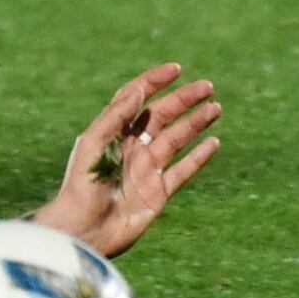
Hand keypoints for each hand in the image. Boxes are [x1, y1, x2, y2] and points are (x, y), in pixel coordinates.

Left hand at [31, 64, 221, 259]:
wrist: (84, 228)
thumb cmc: (82, 184)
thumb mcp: (95, 143)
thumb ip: (116, 115)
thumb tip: (138, 89)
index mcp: (114, 131)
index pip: (137, 98)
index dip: (155, 82)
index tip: (176, 69)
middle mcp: (132, 147)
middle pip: (163, 115)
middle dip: (184, 99)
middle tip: (207, 86)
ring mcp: (147, 169)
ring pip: (177, 139)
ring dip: (196, 123)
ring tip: (215, 108)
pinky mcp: (158, 192)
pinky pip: (184, 170)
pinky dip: (199, 156)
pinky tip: (213, 143)